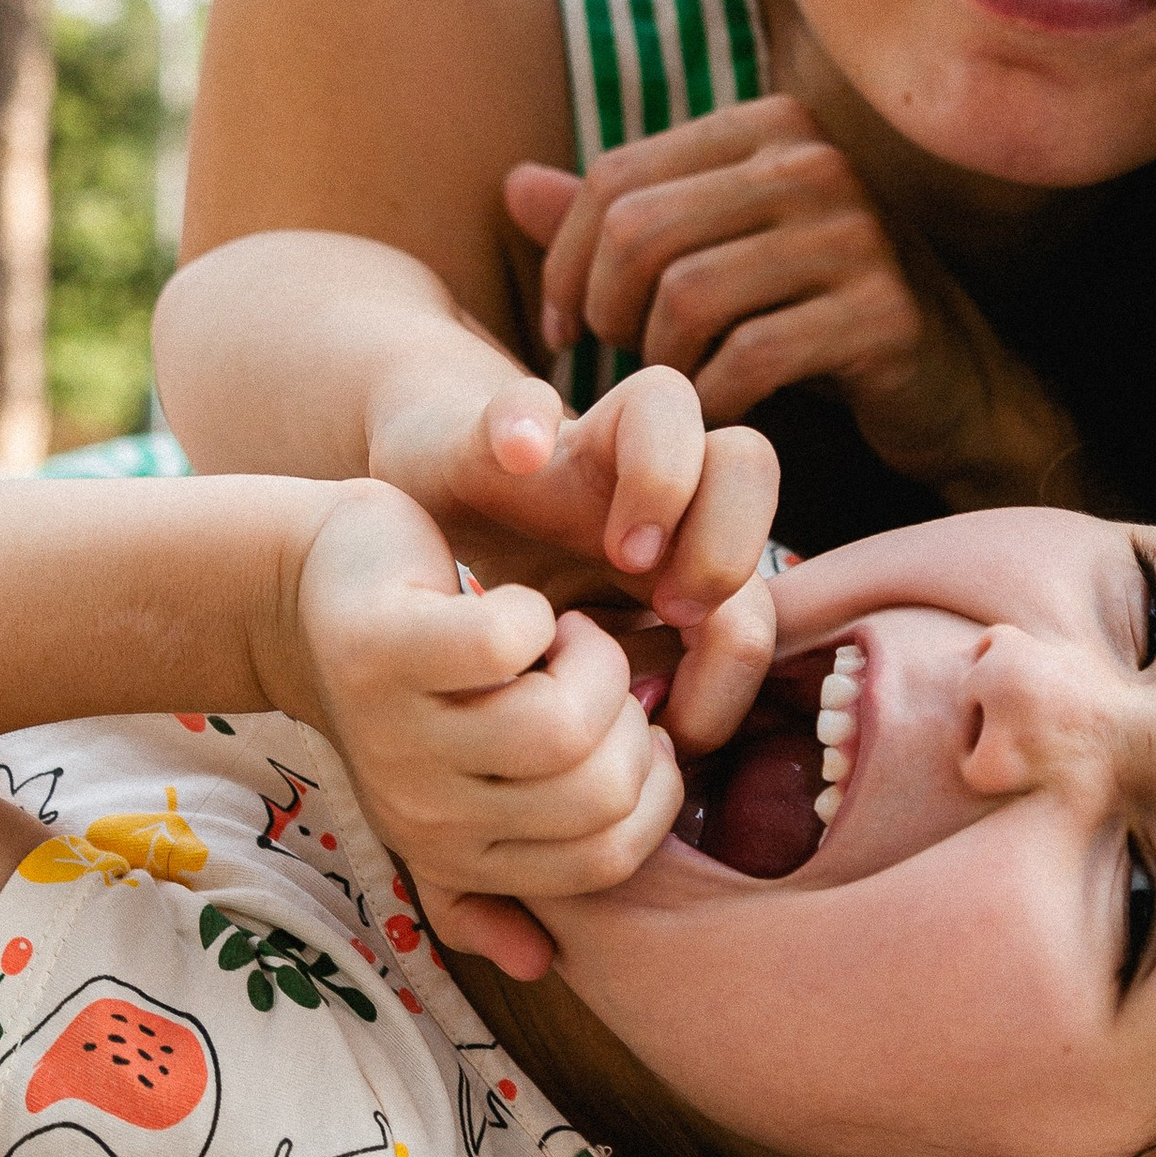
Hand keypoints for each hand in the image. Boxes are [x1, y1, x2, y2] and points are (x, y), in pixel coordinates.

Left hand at [290, 481, 686, 984]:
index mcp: (455, 852)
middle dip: (627, 716)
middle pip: (596, 792)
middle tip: (594, 671)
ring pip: (562, 726)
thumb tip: (537, 965)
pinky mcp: (384, 652)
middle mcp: (421, 811)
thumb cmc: (408, 688)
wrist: (313, 597)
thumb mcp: (447, 790)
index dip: (653, 786)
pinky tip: (520, 607)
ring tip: (565, 636)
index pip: (605, 857)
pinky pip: (507, 641)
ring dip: (592, 658)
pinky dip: (535, 612)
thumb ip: (492, 877)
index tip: (634, 726)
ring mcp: (396, 737)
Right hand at [364, 360, 775, 752]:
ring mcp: (574, 448)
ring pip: (669, 402)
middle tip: (673, 611)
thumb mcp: (580, 697)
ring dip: (662, 480)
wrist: (393, 563)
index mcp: (678, 567)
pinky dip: (523, 420)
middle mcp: (644, 493)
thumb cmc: (507, 641)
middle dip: (726, 553)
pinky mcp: (494, 429)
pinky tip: (516, 457)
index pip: (762, 587)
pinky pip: (521, 400)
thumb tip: (682, 756)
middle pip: (747, 464)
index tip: (676, 721)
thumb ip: (636, 719)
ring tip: (620, 551)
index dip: (742, 660)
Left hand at [506, 99, 1080, 506]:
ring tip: (672, 389)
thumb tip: (513, 184)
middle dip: (604, 312)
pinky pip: (750, 357)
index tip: (563, 329)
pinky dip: (713, 399)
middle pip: (639, 233)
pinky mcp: (882, 311)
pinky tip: (717, 416)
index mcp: (769, 128)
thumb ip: (621, 224)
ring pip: (686, 295)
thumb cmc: (818, 322)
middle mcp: (815, 160)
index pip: (618, 179)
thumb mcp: (717, 260)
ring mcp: (857, 231)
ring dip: (659, 363)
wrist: (955, 393)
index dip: (565, 262)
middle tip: (618, 364)